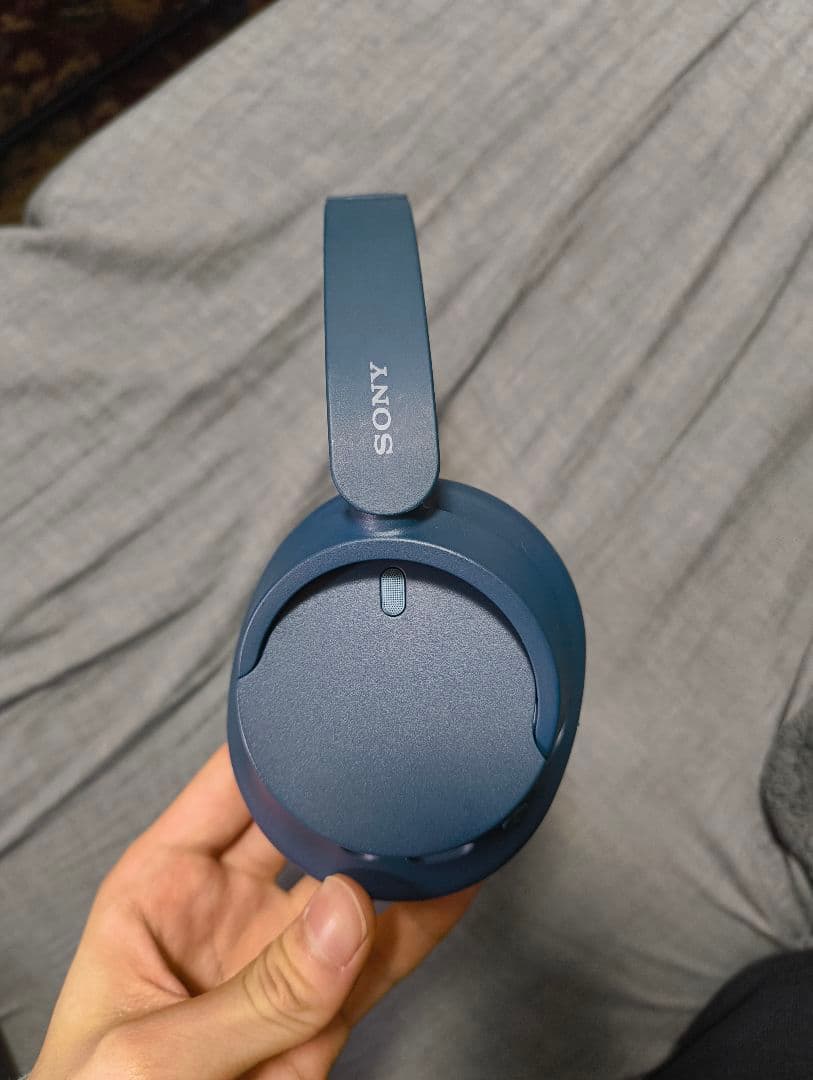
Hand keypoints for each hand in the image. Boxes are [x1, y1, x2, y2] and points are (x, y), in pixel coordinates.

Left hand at [31, 745, 476, 1078]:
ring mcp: (282, 959)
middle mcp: (228, 909)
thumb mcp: (150, 1058)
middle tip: (408, 752)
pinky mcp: (326, 1013)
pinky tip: (459, 881)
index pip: (229, 787)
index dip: (279, 742)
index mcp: (162, 886)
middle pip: (303, 825)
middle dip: (351, 789)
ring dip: (399, 853)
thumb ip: (256, 991)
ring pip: (354, 886)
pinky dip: (427, 922)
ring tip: (448, 808)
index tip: (336, 702)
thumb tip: (348, 908)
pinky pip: (385, 957)